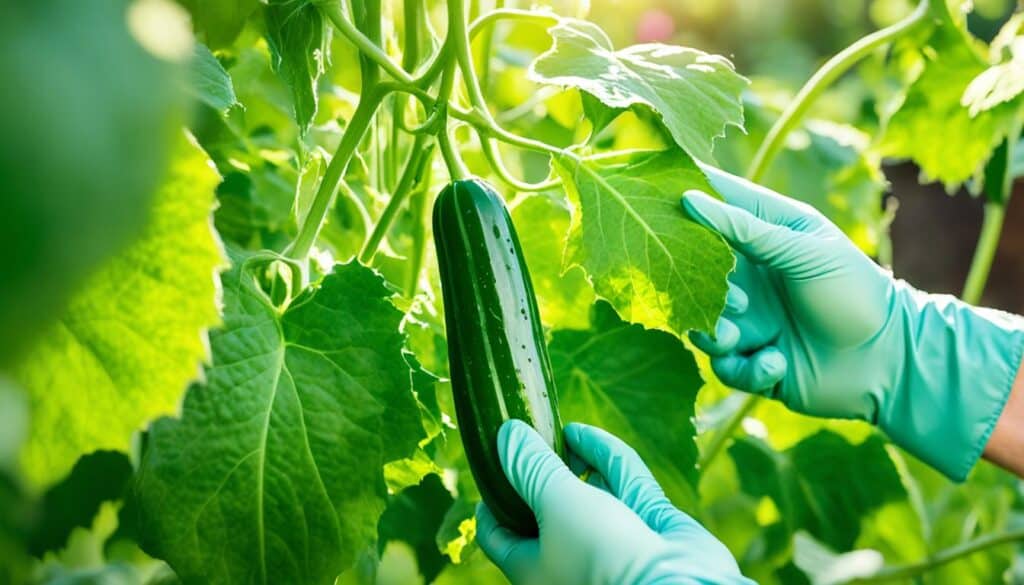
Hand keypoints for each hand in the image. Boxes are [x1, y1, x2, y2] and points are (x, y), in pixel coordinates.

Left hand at [476, 420, 752, 584]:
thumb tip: (506, 433)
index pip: (498, 536)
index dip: (491, 502)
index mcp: (533, 569)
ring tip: (559, 428)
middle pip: (545, 511)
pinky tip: (584, 433)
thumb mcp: (555, 503)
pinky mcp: (649, 528)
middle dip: (539, 473)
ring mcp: (612, 545)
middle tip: (528, 437)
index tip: (489, 465)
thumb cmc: (600, 554)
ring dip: (573, 461)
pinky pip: (623, 488)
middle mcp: (570, 560)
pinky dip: (605, 460)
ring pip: (588, 495)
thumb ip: (530, 467)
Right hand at [682, 166, 1023, 480]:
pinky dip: (747, 366)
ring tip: (739, 335)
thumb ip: (746, 228)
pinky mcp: (752, 361)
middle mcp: (747, 275)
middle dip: (699, 285)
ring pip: (700, 324)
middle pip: (693, 270)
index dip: (683, 196)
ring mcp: (748, 320)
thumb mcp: (804, 250)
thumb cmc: (854, 291)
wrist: (892, 360)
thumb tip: (689, 198)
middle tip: (730, 296)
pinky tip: (778, 361)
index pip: (713, 205)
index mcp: (762, 235)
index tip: (652, 195)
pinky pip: (724, 366)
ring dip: (715, 331)